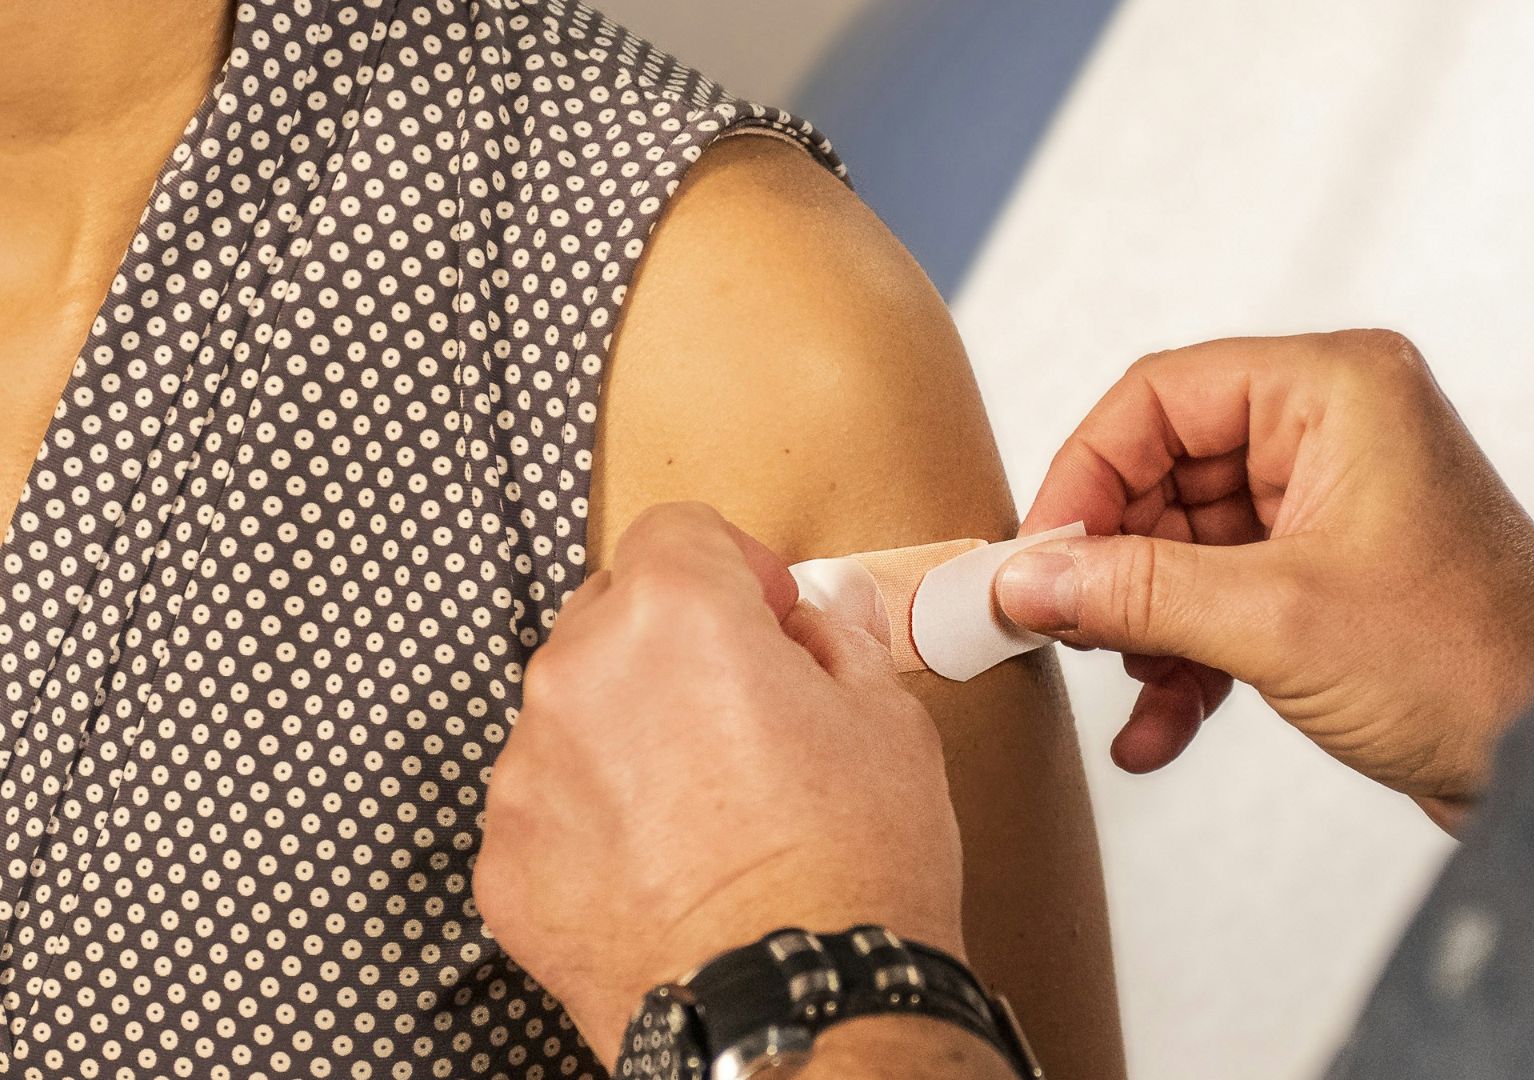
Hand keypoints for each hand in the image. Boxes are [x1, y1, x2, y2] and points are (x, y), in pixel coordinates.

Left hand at [474, 503, 964, 1064]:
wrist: (798, 1010)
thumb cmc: (852, 869)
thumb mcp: (886, 719)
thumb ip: (833, 642)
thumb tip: (816, 621)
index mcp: (672, 615)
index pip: (677, 528)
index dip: (734, 564)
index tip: (766, 611)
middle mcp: (576, 677)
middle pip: (611, 613)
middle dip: (673, 643)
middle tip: (746, 709)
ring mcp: (527, 776)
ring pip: (572, 713)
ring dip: (628, 732)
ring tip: (708, 806)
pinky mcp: (505, 864)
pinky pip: (547, 806)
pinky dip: (594, 820)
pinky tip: (665, 864)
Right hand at [994, 333, 1533, 827]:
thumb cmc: (1473, 667)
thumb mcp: (1276, 621)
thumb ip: (1135, 590)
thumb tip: (1024, 577)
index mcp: (1336, 390)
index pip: (1162, 396)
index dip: (1085, 473)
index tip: (1036, 554)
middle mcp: (1334, 431)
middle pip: (1167, 473)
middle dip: (1114, 564)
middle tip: (1063, 628)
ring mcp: (1334, 507)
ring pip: (1189, 545)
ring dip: (1146, 625)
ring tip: (1127, 689)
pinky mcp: (1332, 579)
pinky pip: (1226, 598)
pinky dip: (1187, 659)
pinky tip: (1158, 733)